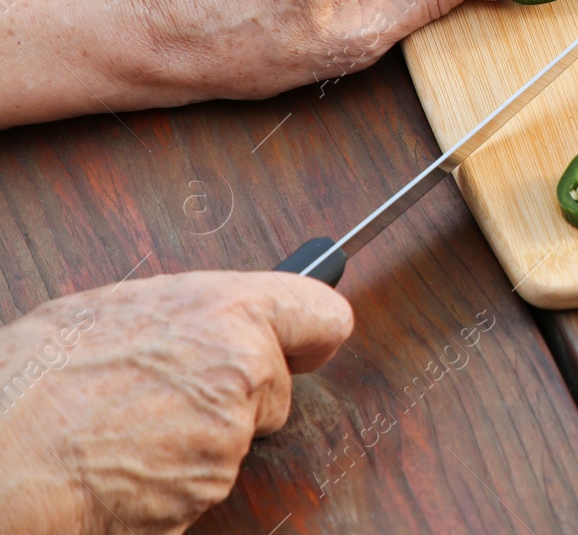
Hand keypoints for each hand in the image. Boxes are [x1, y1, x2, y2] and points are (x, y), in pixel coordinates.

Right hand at [0, 271, 352, 533]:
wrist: (1, 455)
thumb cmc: (38, 380)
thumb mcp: (120, 310)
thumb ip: (194, 314)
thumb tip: (219, 320)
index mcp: (227, 310)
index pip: (323, 315)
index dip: (310, 335)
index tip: (304, 346)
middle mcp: (243, 369)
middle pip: (277, 389)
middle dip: (239, 398)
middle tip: (171, 396)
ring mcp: (229, 436)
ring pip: (237, 439)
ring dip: (199, 441)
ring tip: (127, 427)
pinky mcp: (208, 490)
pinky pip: (205, 482)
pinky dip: (175, 480)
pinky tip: (126, 462)